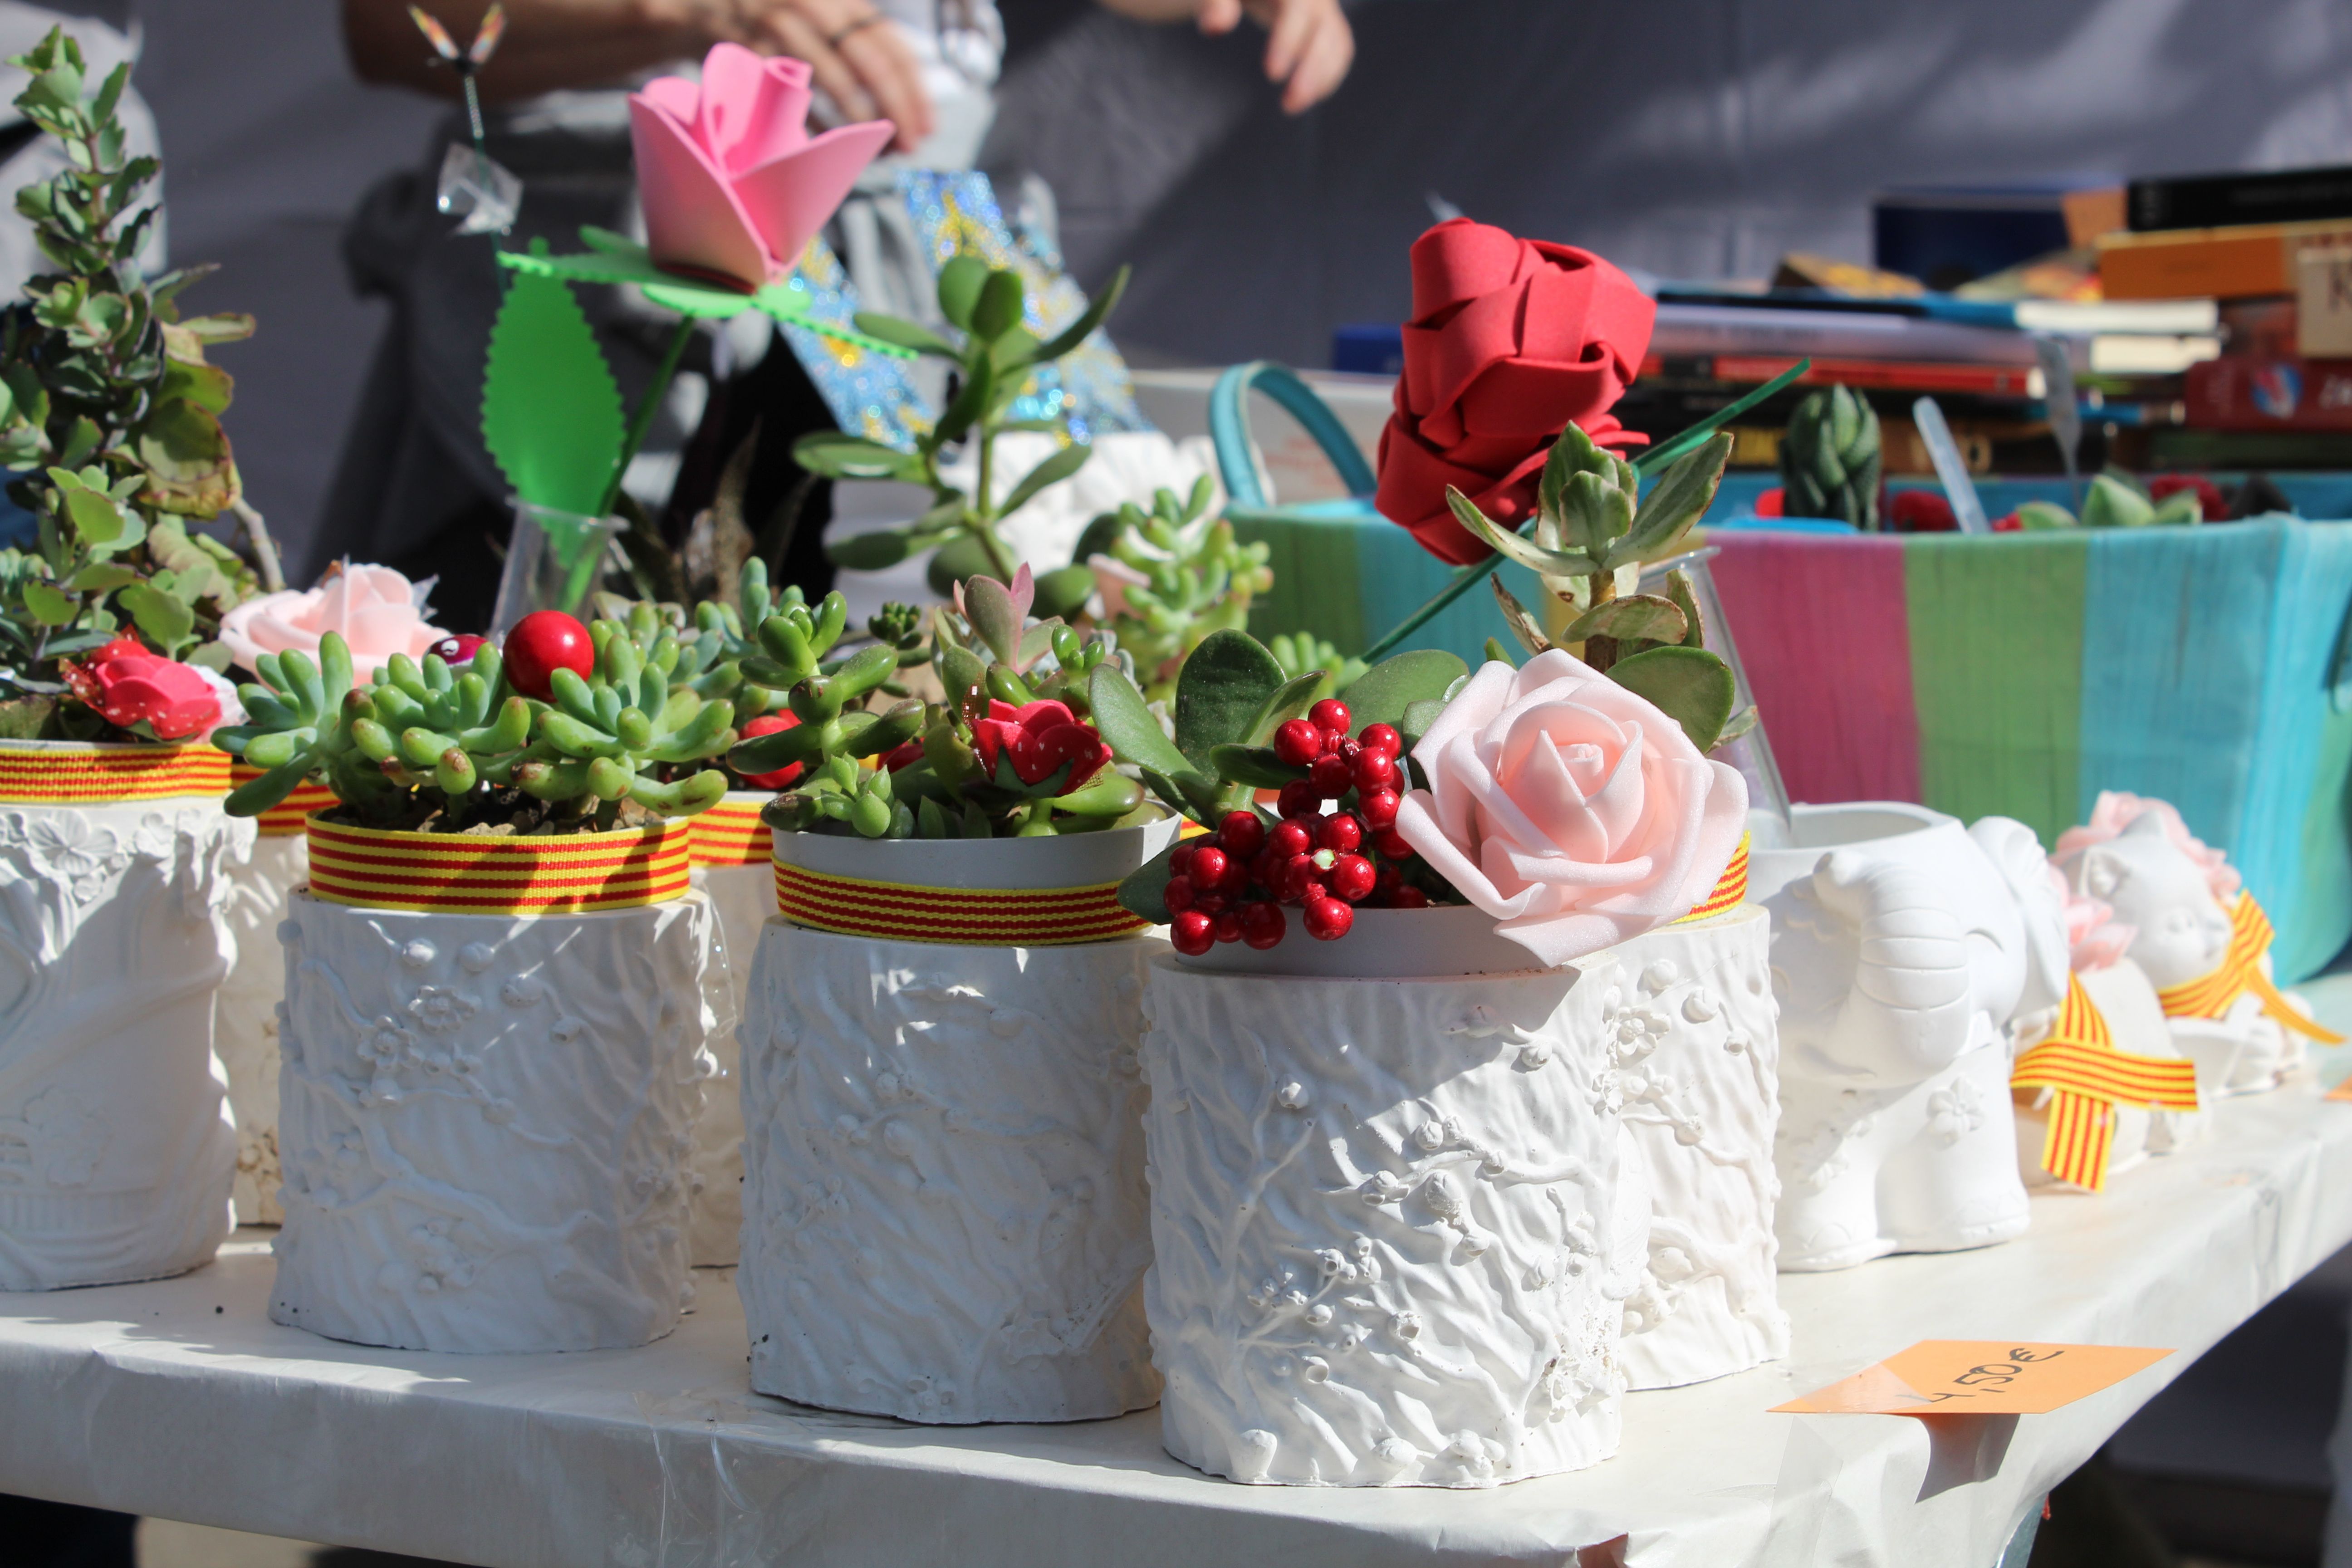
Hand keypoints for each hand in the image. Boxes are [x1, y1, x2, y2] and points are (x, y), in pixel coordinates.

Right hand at [703, 0, 936, 151]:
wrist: (705, 1)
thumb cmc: (777, 19)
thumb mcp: (822, 17)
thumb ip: (858, 44)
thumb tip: (905, 101)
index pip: (892, 45)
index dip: (915, 90)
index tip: (927, 127)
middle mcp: (816, 2)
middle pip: (869, 62)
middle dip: (895, 110)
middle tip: (909, 148)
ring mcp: (780, 19)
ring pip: (832, 77)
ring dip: (857, 121)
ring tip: (873, 152)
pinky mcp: (750, 43)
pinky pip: (789, 93)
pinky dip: (811, 122)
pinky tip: (827, 145)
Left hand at [1195, 0, 1351, 112]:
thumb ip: (1214, 2)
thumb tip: (1215, 27)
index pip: (1298, 5)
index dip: (1289, 40)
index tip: (1272, 74)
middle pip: (1325, 27)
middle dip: (1312, 68)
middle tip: (1290, 104)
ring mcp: (1322, 8)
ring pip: (1336, 41)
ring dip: (1322, 78)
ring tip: (1292, 106)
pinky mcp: (1324, 23)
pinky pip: (1338, 48)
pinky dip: (1328, 74)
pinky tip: (1308, 96)